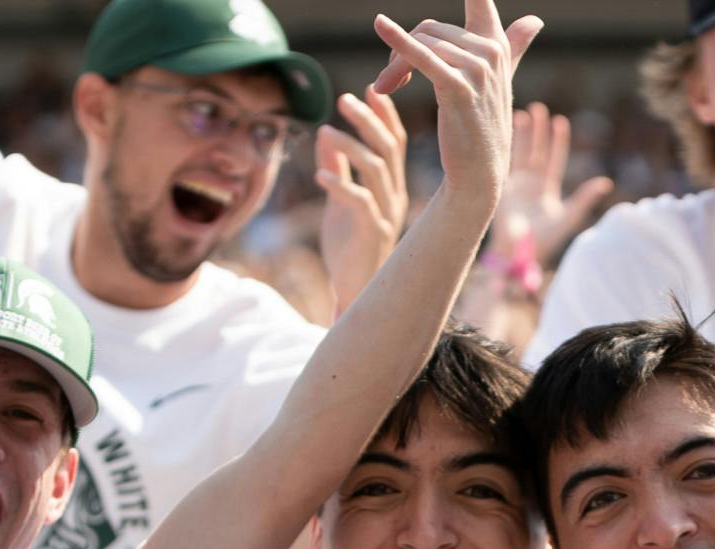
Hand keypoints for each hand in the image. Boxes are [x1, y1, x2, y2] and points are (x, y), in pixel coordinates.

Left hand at [318, 88, 408, 315]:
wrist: (355, 294)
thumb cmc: (349, 249)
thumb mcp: (340, 202)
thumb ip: (338, 169)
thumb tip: (329, 133)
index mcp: (390, 189)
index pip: (393, 144)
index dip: (384, 115)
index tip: (370, 87)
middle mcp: (394, 198)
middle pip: (387, 150)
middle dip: (368, 121)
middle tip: (345, 98)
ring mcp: (386, 215)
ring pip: (376, 171)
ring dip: (351, 146)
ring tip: (328, 129)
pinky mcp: (373, 234)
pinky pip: (360, 203)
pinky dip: (340, 185)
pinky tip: (320, 176)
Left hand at [370, 0, 541, 209]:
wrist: (478, 175)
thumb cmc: (481, 128)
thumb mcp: (499, 80)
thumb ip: (512, 45)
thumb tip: (533, 19)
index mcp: (495, 43)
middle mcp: (490, 51)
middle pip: (430, 27)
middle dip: (402, 51)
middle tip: (387, 83)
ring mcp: (477, 70)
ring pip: (421, 45)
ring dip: (394, 68)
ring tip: (384, 92)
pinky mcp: (458, 89)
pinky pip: (423, 58)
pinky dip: (399, 44)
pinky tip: (381, 28)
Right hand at [489, 102, 612, 267]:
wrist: (519, 253)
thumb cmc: (545, 240)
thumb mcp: (569, 216)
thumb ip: (585, 198)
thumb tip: (606, 182)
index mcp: (547, 188)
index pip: (554, 159)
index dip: (557, 141)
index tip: (560, 121)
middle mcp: (531, 183)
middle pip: (536, 151)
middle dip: (538, 131)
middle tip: (539, 108)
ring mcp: (516, 185)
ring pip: (519, 153)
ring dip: (520, 135)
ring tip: (522, 113)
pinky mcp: (502, 188)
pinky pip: (504, 164)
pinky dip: (504, 148)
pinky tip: (502, 132)